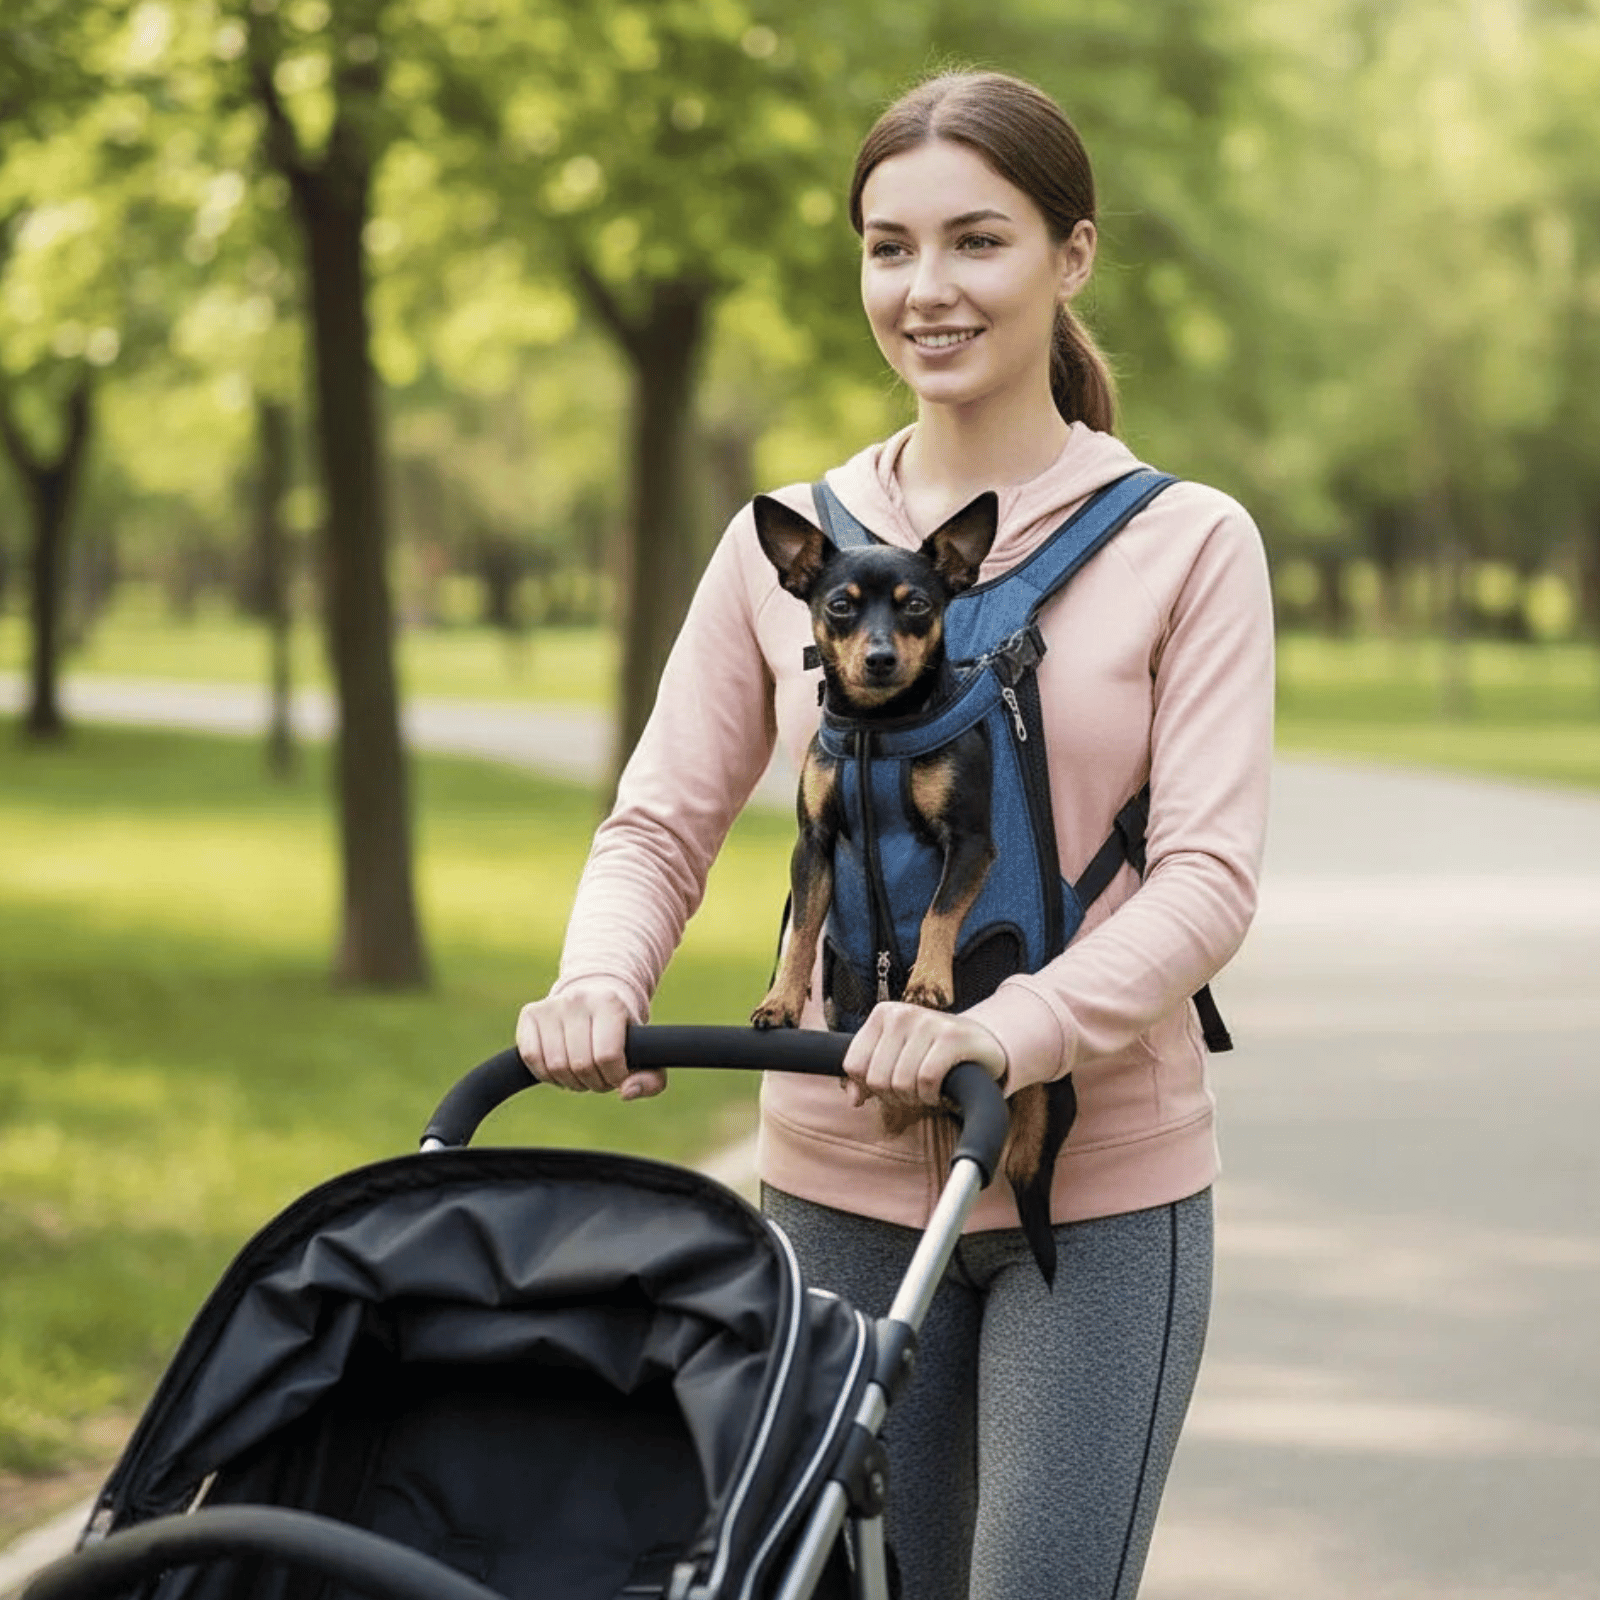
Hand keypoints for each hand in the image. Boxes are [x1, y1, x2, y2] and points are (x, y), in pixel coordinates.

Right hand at [514, 983, 666, 1099]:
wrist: (595, 999)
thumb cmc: (621, 1034)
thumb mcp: (645, 1052)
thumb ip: (651, 1080)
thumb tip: (627, 1092)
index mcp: (610, 1004)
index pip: (607, 1056)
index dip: (613, 1077)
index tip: (617, 1076)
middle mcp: (579, 999)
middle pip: (580, 1064)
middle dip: (593, 1082)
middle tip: (599, 1077)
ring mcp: (552, 1004)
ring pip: (555, 1065)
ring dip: (570, 1082)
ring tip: (582, 1073)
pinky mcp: (530, 1013)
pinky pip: (531, 1057)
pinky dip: (545, 1074)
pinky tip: (560, 1068)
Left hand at [842, 1003, 1006, 1108]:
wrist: (981, 1042)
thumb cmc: (932, 1053)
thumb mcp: (895, 1060)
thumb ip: (867, 1077)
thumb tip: (854, 1100)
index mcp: (883, 1014)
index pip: (853, 1065)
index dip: (869, 1087)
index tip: (889, 1085)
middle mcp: (903, 1013)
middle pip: (876, 1078)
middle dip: (893, 1096)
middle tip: (912, 1091)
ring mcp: (928, 1022)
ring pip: (901, 1081)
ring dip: (914, 1098)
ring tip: (926, 1090)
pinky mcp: (952, 1037)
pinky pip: (926, 1079)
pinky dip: (931, 1095)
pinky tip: (938, 1091)